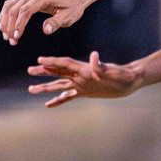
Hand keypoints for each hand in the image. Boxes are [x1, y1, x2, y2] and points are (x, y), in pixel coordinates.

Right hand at [0, 0, 89, 44]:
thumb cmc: (73, 7)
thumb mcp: (68, 17)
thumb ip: (56, 23)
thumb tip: (45, 30)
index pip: (25, 10)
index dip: (19, 24)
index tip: (16, 37)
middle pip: (14, 8)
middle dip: (10, 26)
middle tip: (11, 42)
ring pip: (10, 5)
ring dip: (5, 21)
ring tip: (6, 37)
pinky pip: (12, 4)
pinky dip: (6, 15)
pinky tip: (4, 27)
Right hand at [27, 51, 141, 107]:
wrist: (131, 81)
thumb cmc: (124, 75)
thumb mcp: (114, 72)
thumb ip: (102, 66)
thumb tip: (94, 56)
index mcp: (85, 69)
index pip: (65, 64)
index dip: (53, 62)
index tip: (40, 60)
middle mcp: (80, 75)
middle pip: (58, 72)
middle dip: (44, 71)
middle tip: (30, 70)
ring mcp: (81, 84)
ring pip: (59, 85)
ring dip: (46, 86)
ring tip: (31, 89)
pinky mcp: (85, 92)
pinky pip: (68, 97)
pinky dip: (58, 100)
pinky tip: (48, 104)